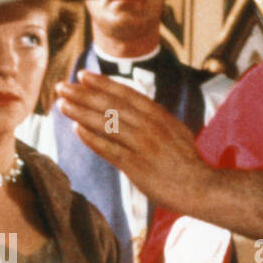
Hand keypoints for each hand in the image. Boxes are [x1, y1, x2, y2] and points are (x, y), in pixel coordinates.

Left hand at [57, 72, 210, 214]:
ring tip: (61, 104)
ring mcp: (142, 145)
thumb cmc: (185, 161)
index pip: (125, 93)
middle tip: (61, 86)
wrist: (200, 186)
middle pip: (111, 105)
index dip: (102, 83)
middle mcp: (149, 125)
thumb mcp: (173, 130)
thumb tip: (132, 109)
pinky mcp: (135, 166)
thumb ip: (152, 118)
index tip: (82, 75)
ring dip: (81, 111)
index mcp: (158, 114)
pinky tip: (76, 129)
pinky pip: (109, 148)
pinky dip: (92, 138)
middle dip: (84, 93)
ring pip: (106, 123)